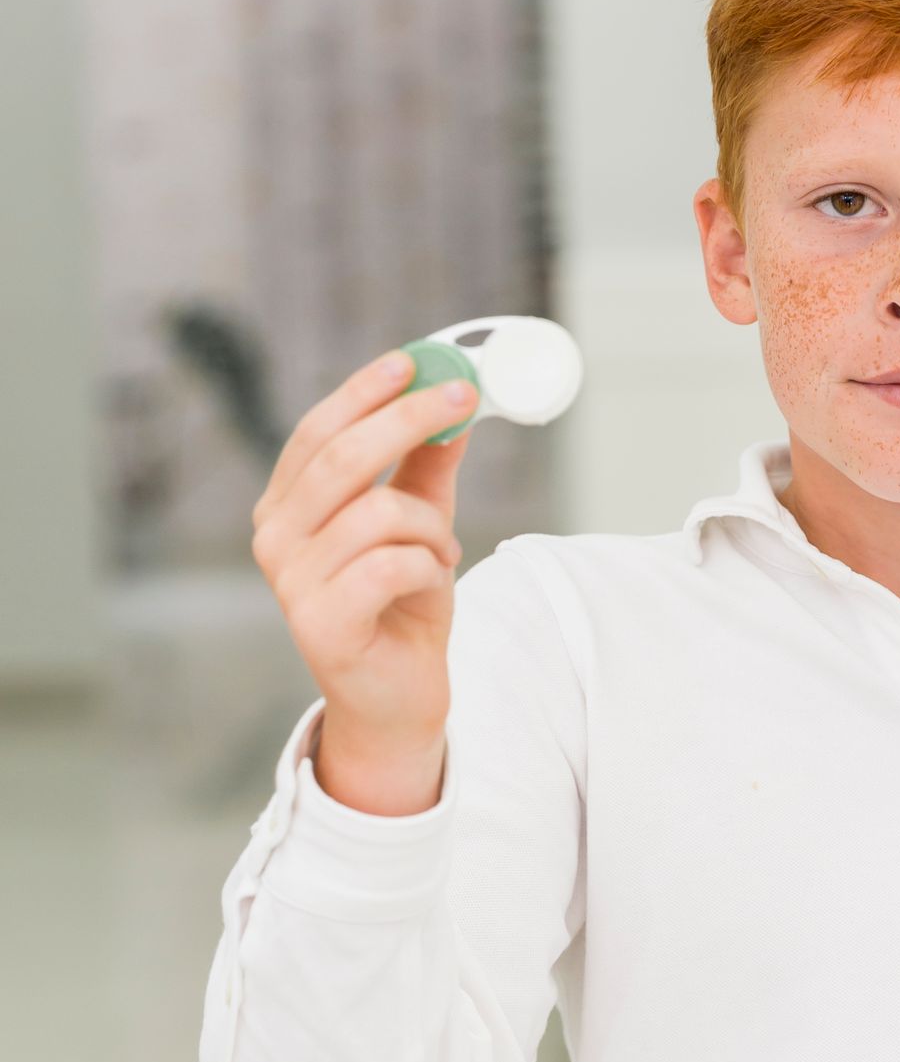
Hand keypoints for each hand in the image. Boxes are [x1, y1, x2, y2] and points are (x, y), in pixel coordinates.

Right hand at [250, 350, 473, 811]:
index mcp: (286, 507)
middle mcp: (275, 539)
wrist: (396, 700)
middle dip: (409, 419)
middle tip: (463, 399)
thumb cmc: (399, 610)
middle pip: (343, 457)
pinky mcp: (320, 623)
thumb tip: (454, 405)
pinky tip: (431, 581)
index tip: (413, 362)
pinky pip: (391, 564)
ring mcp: (291, 583)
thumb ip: (426, 469)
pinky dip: (428, 566)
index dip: (363, 393)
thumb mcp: (419, 527)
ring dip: (431, 526)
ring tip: (442, 551)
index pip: (317, 433)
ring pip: (379, 512)